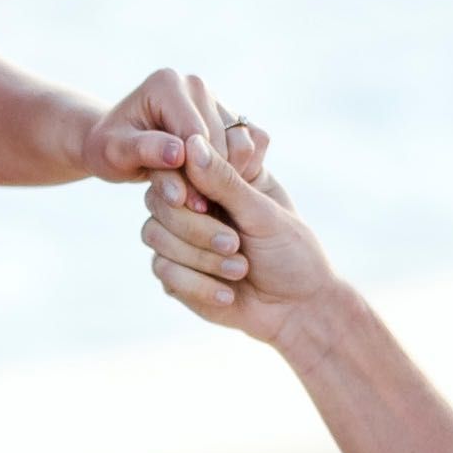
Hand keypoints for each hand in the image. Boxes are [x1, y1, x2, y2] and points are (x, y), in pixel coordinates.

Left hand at [80, 67, 267, 188]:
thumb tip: (179, 155)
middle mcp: (196, 84)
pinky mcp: (231, 114)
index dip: (194, 173)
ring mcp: (216, 98)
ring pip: (243, 143)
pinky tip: (219, 187)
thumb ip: (145, 152)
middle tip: (195, 207)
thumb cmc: (110, 149)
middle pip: (223, 139)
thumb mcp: (115, 153)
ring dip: (229, 176)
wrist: (119, 145)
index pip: (195, 133)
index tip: (187, 204)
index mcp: (167, 84)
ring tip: (204, 198)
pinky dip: (244, 169)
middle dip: (211, 177)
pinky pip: (255, 143)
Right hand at [143, 131, 339, 349]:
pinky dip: (198, 285)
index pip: (178, 165)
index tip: (204, 203)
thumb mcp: (263, 213)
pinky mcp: (174, 273)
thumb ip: (226, 181)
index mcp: (217, 179)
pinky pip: (163, 270)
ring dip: (201, 258)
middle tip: (235, 244)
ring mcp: (179, 239)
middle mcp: (193, 204)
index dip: (182, 182)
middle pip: (159, 201)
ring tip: (241, 269)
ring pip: (155, 235)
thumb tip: (192, 143)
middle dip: (196, 228)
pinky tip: (228, 294)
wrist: (297, 309)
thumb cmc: (291, 253)